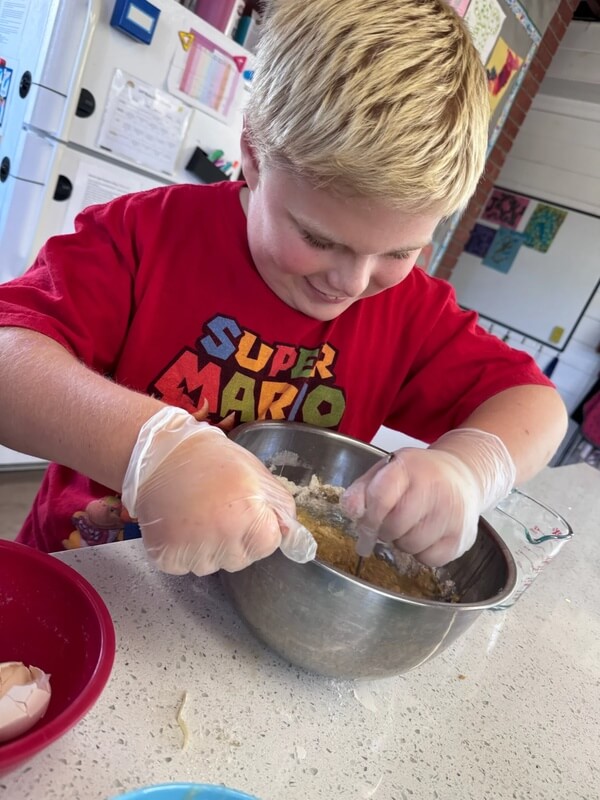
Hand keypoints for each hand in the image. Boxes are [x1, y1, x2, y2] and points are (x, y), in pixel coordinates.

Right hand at [122, 407, 315, 575]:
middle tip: (217, 508)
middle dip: (234, 539)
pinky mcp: (165, 558)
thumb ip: (281, 508)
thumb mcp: (258, 475)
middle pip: (240, 559)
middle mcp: (222, 541)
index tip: (241, 507)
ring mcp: (191, 552)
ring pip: (212, 566)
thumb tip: (294, 539)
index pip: (268, 545)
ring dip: (207, 548)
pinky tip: (178, 524)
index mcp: (249, 519)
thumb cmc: (214, 459)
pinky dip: (182, 551)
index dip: (257, 526)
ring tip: (195, 514)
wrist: (161, 453)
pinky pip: (184, 566)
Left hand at [340, 428, 515, 566]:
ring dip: (403, 542)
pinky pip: (429, 560)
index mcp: (409, 467)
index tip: (365, 522)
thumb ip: (363, 489)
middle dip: (385, 529)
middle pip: (394, 527)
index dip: (368, 516)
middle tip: (391, 521)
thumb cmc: (418, 475)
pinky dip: (422, 553)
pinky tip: (427, 535)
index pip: (380, 498)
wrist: (463, 476)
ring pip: (410, 546)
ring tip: (411, 525)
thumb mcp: (386, 470)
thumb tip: (350, 511)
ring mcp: (452, 514)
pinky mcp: (461, 538)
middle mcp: (435, 488)